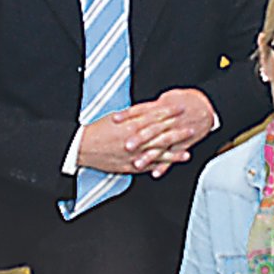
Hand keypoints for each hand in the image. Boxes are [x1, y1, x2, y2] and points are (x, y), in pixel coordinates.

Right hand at [78, 88, 215, 174]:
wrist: (82, 148)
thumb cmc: (96, 132)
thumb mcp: (115, 117)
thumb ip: (132, 115)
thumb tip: (146, 111)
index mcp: (131, 125)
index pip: (155, 116)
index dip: (169, 112)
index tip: (181, 108)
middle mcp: (134, 140)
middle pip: (160, 135)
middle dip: (177, 132)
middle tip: (191, 129)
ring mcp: (133, 155)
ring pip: (157, 153)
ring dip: (173, 153)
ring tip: (186, 152)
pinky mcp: (129, 166)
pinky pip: (147, 166)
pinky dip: (160, 166)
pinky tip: (169, 165)